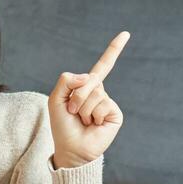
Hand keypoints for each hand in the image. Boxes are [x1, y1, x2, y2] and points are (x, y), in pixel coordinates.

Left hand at [48, 30, 128, 168]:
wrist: (72, 149)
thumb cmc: (63, 126)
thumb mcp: (56, 99)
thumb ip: (66, 80)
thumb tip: (89, 76)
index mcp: (87, 87)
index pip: (102, 66)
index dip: (113, 50)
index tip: (126, 34)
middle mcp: (100, 93)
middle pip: (89, 80)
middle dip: (76, 96)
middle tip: (73, 113)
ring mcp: (108, 103)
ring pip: (94, 94)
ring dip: (82, 109)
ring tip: (82, 121)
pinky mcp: (115, 113)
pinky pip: (102, 105)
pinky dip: (93, 116)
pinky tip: (93, 125)